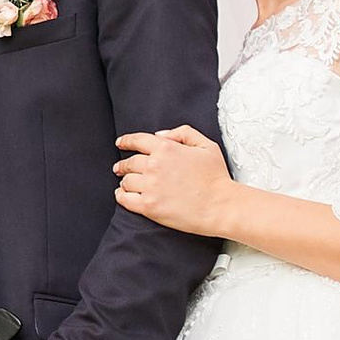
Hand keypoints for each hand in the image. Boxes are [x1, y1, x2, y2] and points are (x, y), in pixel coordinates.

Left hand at [114, 124, 236, 238]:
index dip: (126, 141)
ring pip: (126, 180)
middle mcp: (154, 165)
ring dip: (125, 180)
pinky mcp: (149, 206)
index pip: (137, 140)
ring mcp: (150, 186)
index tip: (120, 143)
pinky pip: (125, 199)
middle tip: (120, 168)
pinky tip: (122, 194)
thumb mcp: (206, 145)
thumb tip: (160, 135)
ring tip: (126, 183)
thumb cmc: (216, 177)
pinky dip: (121, 195)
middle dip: (123, 165)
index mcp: (166, 148)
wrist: (220, 206)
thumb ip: (183, 133)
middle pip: (129, 162)